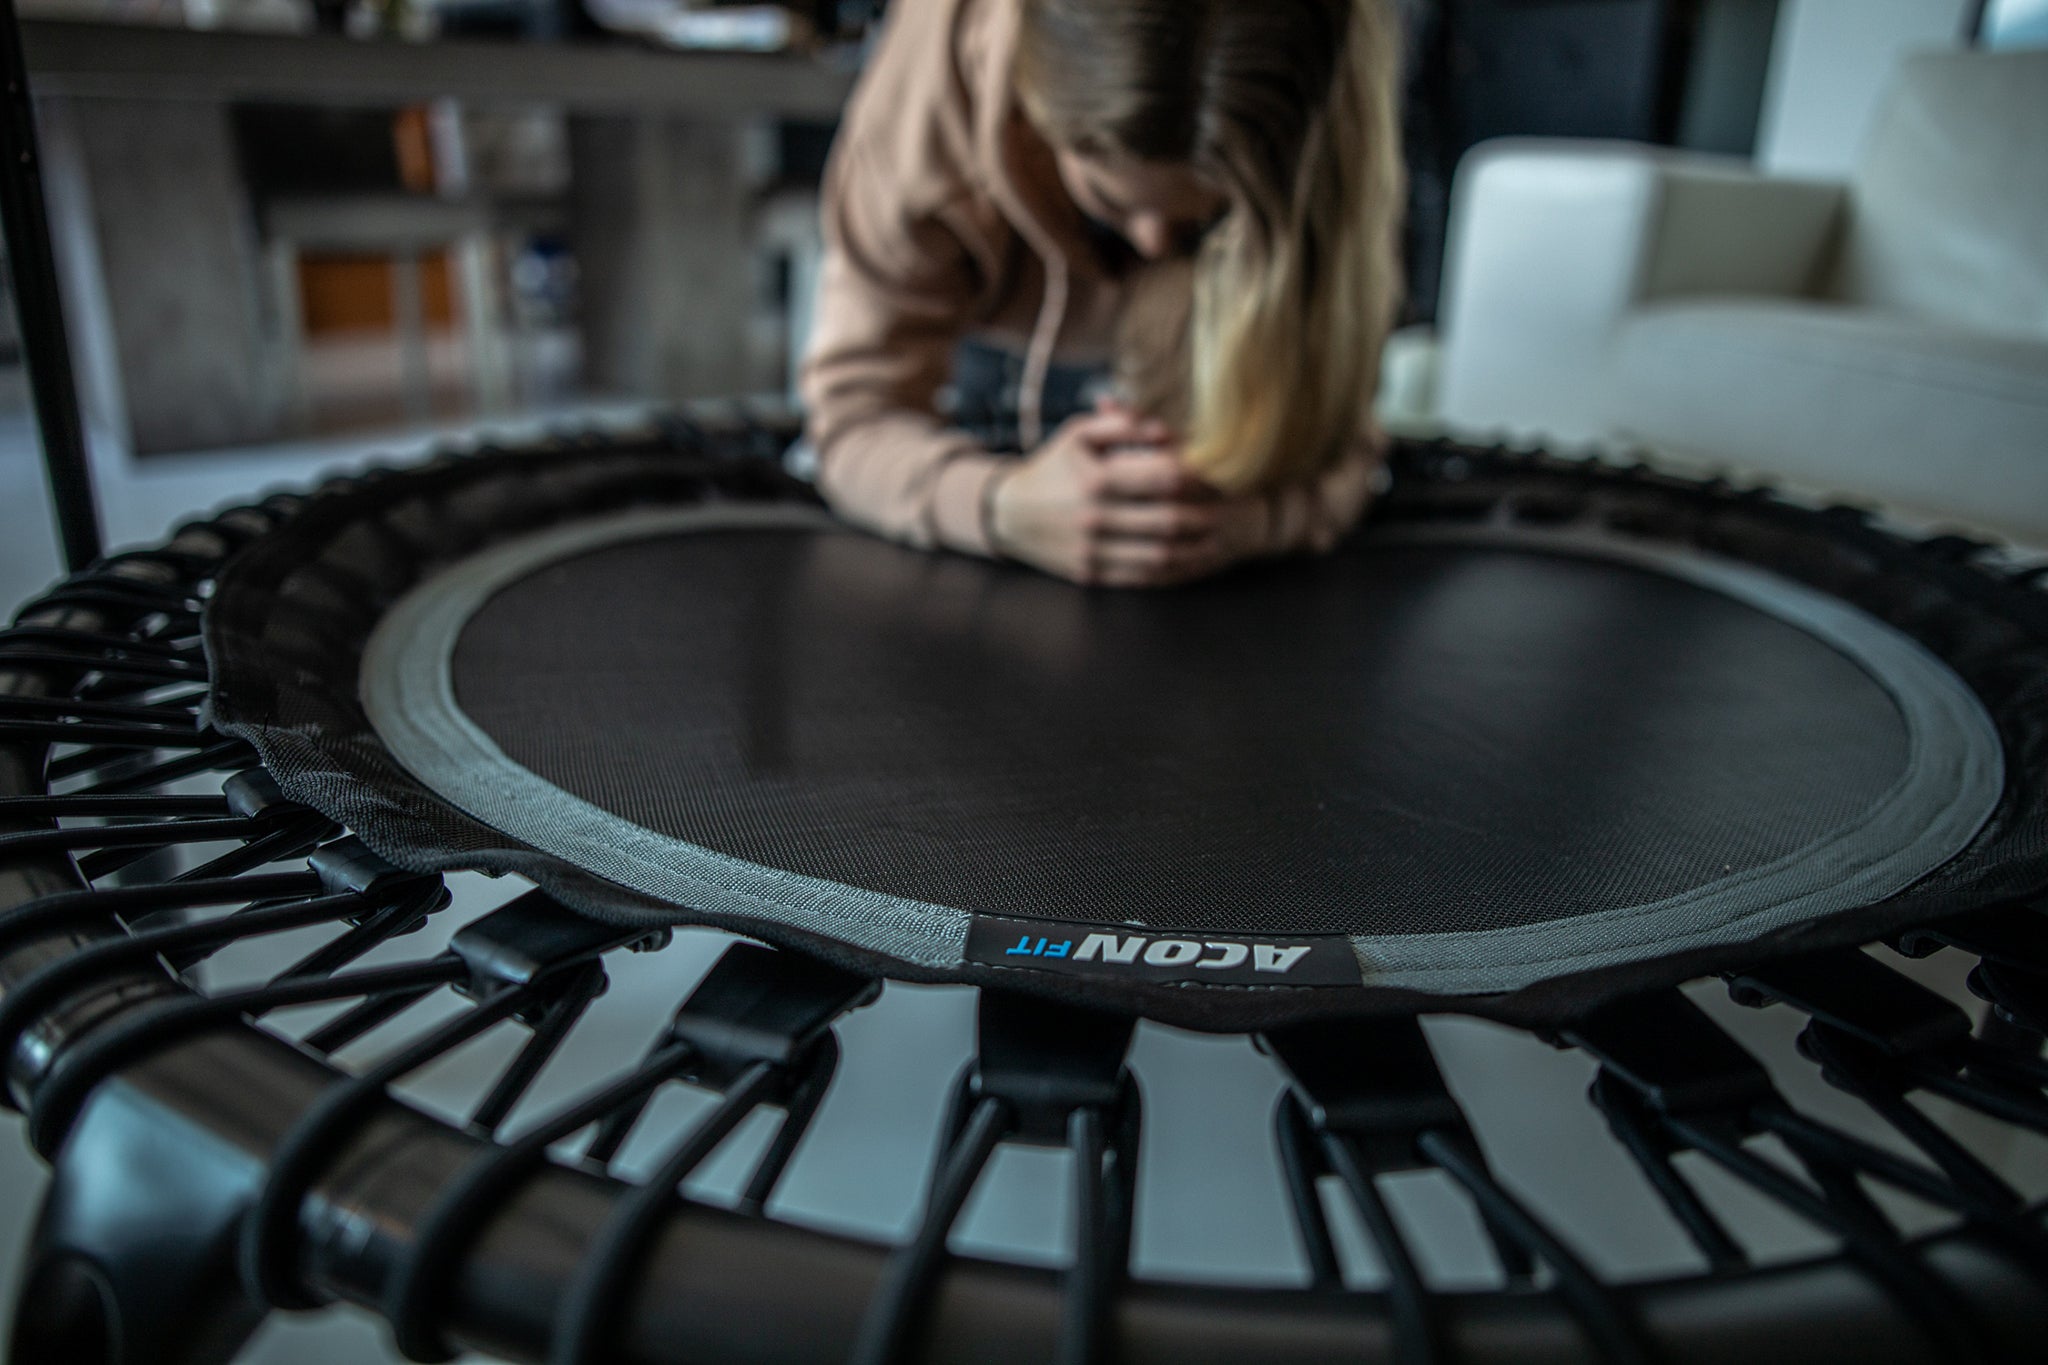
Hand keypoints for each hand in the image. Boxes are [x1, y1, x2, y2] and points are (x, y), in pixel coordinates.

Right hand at [987, 407, 1266, 586]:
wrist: (1007, 514)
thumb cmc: (1052, 466)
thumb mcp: (1078, 434)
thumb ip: (1123, 424)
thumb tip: (1168, 432)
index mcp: (1096, 479)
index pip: (1164, 478)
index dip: (1199, 478)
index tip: (1219, 476)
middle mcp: (1095, 518)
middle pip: (1169, 520)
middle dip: (1205, 517)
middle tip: (1228, 511)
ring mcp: (1092, 550)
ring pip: (1160, 556)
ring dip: (1195, 550)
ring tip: (1218, 540)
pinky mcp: (1090, 574)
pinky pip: (1141, 577)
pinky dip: (1172, 572)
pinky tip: (1189, 562)